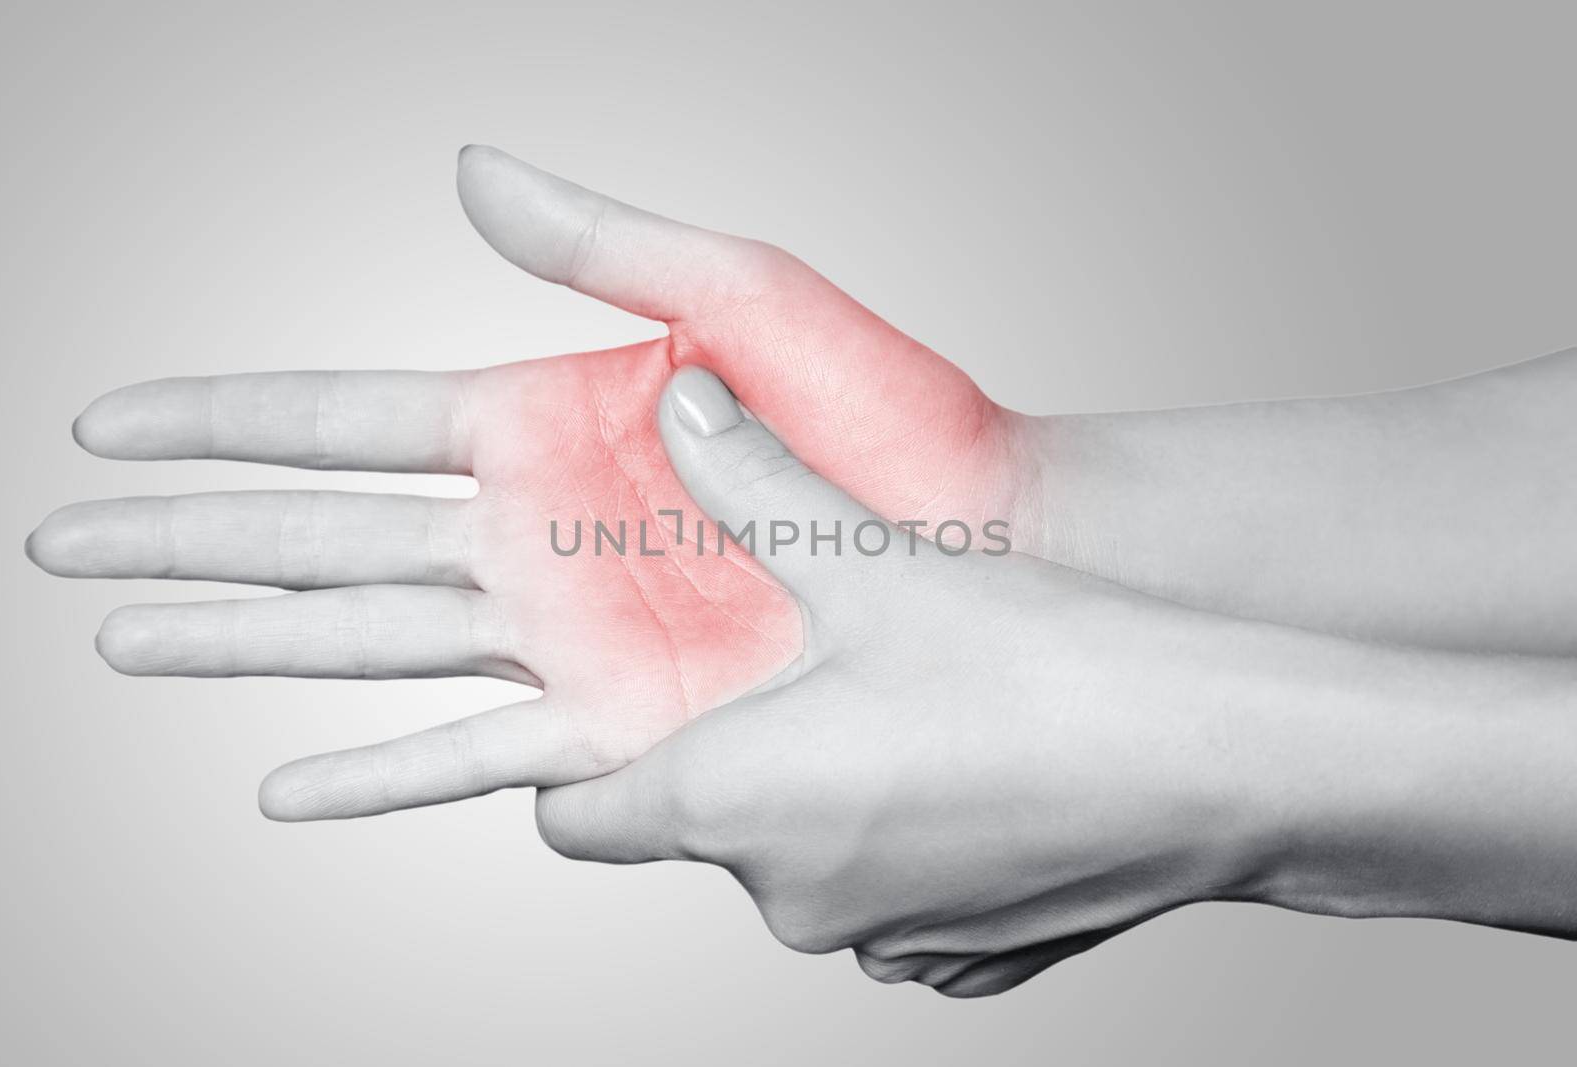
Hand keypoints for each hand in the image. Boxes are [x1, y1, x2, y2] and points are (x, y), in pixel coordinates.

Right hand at [26, 147, 1038, 815]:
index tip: (113, 424)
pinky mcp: (617, 718)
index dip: (222, 423)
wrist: (984, 535)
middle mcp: (532, 529)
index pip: (343, 420)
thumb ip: (602, 245)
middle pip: (322, 536)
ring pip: (366, 642)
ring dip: (244, 644)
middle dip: (190, 536)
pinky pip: (473, 755)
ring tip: (130, 640)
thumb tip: (467, 171)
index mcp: (541, 420)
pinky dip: (381, 776)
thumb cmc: (889, 410)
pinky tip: (291, 782)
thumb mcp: (741, 291)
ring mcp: (565, 629)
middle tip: (66, 538)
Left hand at [539, 369, 1576, 996]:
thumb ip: (748, 476)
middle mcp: (787, 896)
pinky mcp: (965, 962)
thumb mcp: (869, 556)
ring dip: (827, 798)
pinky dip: (905, 846)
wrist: (1214, 765)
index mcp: (730, 803)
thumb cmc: (1035, 668)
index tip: (610, 715)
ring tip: (905, 705)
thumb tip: (684, 405)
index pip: (575, 820)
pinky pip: (894, 901)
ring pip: (805, 862)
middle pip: (706, 826)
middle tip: (805, 664)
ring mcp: (880, 940)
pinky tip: (972, 772)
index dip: (578, 767)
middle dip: (735, 753)